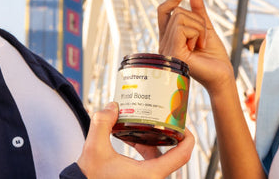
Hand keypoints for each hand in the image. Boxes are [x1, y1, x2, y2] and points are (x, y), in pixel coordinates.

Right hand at [75, 102, 193, 178]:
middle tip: (164, 116)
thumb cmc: (90, 176)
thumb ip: (102, 123)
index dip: (188, 137)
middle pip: (173, 154)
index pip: (182, 155)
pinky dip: (146, 150)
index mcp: (150, 173)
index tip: (183, 123)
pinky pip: (151, 164)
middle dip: (168, 134)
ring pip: (161, 159)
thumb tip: (113, 105)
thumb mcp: (94, 147)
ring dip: (155, 141)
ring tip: (146, 124)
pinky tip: (133, 138)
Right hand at [157, 0, 234, 91]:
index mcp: (169, 38)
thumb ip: (198, 8)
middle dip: (196, 19)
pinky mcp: (173, 53)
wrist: (222, 75)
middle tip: (203, 36)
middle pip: (175, 12)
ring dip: (198, 27)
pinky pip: (182, 28)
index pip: (163, 11)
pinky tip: (199, 47)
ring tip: (201, 43)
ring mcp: (167, 49)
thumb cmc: (214, 56)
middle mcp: (164, 43)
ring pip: (180, 17)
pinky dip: (196, 33)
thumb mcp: (205, 27)